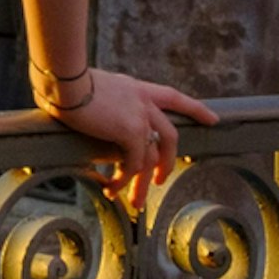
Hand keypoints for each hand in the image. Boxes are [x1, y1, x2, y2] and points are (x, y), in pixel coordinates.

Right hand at [43, 64, 215, 215]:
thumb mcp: (92, 86)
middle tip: (161, 179)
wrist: (66, 77)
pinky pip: (132, 164)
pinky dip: (123, 180)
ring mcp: (140, 117)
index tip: (212, 119)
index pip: (174, 97)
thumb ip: (100, 100)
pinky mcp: (130, 133)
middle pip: (171, 135)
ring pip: (152, 157)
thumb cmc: (65, 78)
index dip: (195, 109)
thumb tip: (85, 111)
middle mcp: (144, 102)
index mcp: (136, 88)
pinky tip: (111, 188)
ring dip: (143, 183)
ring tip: (136, 201)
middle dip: (169, 161)